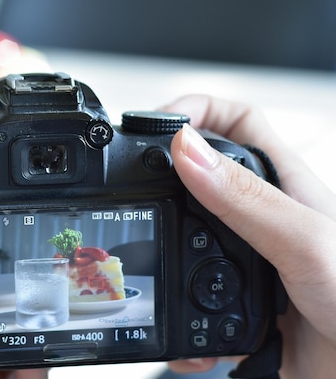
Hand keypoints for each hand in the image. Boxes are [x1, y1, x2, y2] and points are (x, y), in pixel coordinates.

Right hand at [163, 95, 335, 377]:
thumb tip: (185, 150)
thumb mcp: (303, 242)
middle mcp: (265, 217)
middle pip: (201, 175)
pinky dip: (178, 315)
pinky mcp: (239, 302)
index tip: (155, 125)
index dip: (195, 110)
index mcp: (284, 185)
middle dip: (163, 178)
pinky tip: (180, 327)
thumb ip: (244, 199)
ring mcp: (251, 259)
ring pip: (188, 237)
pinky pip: (192, 297)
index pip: (236, 121)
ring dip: (165, 252)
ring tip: (151, 256)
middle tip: (134, 185)